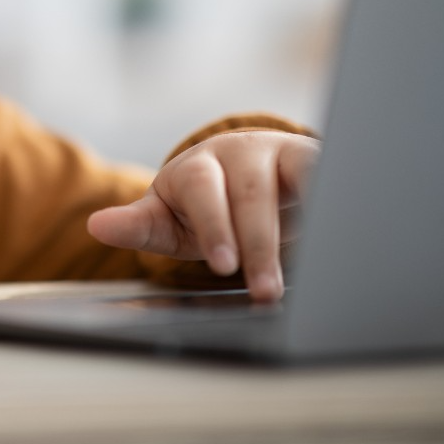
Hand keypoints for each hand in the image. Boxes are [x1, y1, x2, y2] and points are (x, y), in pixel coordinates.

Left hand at [87, 131, 319, 301]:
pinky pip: (330, 172)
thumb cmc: (203, 203)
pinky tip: (348, 227)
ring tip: (315, 268)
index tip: (223, 264)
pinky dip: (338, 196)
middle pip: (250, 195)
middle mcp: (238, 153)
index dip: (214, 226)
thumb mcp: (168, 217)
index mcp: (196, 167)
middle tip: (263, 291)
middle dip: (257, 244)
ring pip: (297, 181)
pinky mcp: (315, 158)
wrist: (247, 171)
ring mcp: (279, 153)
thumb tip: (96, 226)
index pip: (203, 191)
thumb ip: (138, 224)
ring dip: (306, 225)